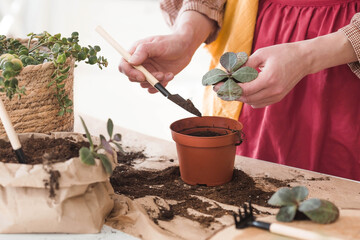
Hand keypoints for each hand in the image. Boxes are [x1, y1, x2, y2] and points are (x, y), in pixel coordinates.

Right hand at [119, 10, 215, 93]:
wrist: (186, 47)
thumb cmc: (171, 42)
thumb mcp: (158, 44)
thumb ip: (144, 51)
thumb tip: (131, 61)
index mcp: (136, 52)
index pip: (124, 65)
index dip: (130, 72)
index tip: (142, 76)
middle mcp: (140, 63)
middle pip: (132, 77)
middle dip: (146, 79)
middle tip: (160, 74)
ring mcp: (148, 71)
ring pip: (144, 84)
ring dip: (156, 82)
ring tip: (168, 74)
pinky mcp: (156, 78)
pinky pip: (152, 88)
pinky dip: (160, 86)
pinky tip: (169, 77)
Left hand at [213, 31, 356, 107]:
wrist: (305, 59)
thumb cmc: (284, 53)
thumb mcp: (262, 53)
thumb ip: (246, 64)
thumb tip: (231, 72)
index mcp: (269, 79)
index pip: (244, 90)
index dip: (229, 89)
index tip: (218, 86)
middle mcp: (273, 91)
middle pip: (246, 98)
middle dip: (231, 95)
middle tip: (220, 89)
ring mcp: (276, 96)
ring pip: (252, 102)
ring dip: (240, 98)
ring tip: (230, 90)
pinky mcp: (277, 98)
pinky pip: (259, 103)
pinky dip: (249, 99)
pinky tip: (244, 91)